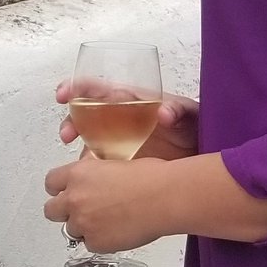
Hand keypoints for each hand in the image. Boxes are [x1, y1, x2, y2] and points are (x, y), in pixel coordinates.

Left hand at [44, 155, 177, 251]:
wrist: (166, 198)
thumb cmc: (151, 178)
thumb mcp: (115, 163)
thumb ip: (94, 170)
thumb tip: (91, 172)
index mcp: (78, 174)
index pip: (51, 183)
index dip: (60, 189)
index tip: (66, 192)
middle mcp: (75, 199)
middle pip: (51, 211)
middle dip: (64, 211)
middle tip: (81, 210)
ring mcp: (84, 223)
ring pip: (71, 230)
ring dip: (84, 227)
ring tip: (107, 221)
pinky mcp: (97, 243)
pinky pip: (91, 245)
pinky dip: (101, 240)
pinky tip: (118, 231)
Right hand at [56, 80, 199, 159]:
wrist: (201, 153)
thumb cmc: (193, 126)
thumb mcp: (189, 115)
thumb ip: (178, 110)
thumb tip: (163, 112)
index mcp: (131, 100)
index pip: (99, 88)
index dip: (78, 88)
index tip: (64, 94)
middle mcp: (119, 117)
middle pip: (85, 114)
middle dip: (71, 121)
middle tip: (67, 134)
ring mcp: (118, 139)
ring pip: (88, 139)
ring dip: (78, 148)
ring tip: (78, 161)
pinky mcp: (120, 160)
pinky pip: (99, 162)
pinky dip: (91, 169)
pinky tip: (91, 178)